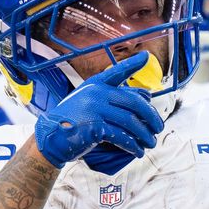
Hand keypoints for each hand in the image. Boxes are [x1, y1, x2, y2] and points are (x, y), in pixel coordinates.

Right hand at [33, 52, 164, 167]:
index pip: (117, 72)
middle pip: (133, 102)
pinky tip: (138, 151)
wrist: (50, 138)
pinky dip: (133, 145)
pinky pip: (121, 136)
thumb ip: (114, 98)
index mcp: (95, 85)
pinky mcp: (94, 127)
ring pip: (130, 121)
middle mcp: (95, 93)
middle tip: (159, 128)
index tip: (146, 57)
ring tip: (151, 143)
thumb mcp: (89, 103)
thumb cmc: (73, 121)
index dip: (132, 64)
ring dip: (144, 134)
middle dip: (151, 116)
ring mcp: (94, 109)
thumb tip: (147, 95)